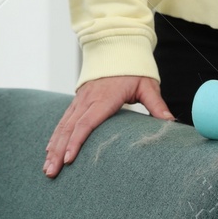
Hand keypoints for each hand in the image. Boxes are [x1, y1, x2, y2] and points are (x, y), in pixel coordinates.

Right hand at [43, 74, 172, 177]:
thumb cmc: (133, 68)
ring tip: (47, 168)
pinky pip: (63, 120)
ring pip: (62, 126)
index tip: (68, 160)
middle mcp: (88, 99)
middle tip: (50, 172)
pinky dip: (55, 136)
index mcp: (104, 98)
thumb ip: (156, 104)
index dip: (76, 142)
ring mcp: (80, 99)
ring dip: (53, 147)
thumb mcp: (147, 85)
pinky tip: (49, 150)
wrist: (116, 45)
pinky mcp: (77, 100)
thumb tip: (170, 122)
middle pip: (68, 128)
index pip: (86, 123)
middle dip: (58, 152)